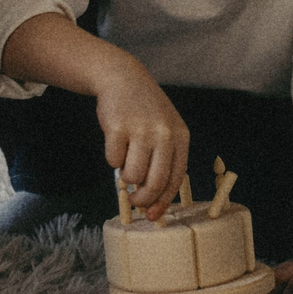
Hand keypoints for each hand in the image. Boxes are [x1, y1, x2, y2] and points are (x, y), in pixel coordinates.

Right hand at [94, 63, 188, 217]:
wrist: (123, 78)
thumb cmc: (145, 112)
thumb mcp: (164, 131)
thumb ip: (163, 162)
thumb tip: (153, 203)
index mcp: (180, 137)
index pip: (175, 179)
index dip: (163, 201)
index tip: (153, 215)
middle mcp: (164, 134)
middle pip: (154, 183)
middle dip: (143, 198)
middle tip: (135, 201)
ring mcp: (141, 130)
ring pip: (132, 175)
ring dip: (126, 176)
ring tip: (126, 160)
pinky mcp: (118, 128)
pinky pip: (113, 161)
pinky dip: (112, 158)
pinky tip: (116, 141)